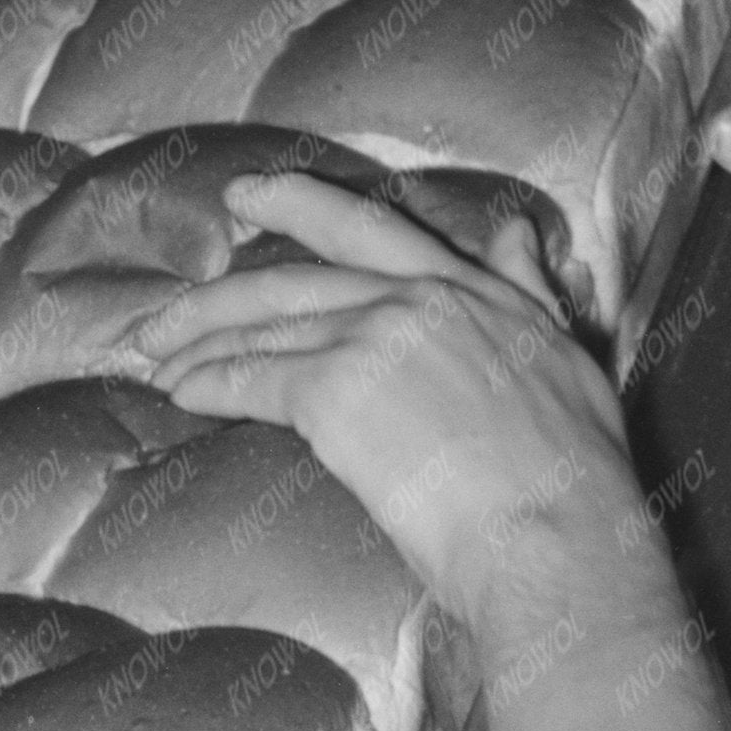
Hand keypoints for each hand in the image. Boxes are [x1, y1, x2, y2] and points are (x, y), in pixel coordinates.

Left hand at [124, 165, 640, 625]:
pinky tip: (179, 394)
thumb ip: (529, 293)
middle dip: (222, 285)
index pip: (375, 231)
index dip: (305, 208)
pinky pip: (252, 380)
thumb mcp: (568, 359)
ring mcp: (375, 338)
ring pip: (265, 327)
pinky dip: (207, 384)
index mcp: (474, 290)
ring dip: (199, 341)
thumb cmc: (574, 479)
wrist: (555, 534)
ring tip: (155, 356)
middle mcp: (421, 297)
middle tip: (169, 298)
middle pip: (298, 274)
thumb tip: (517, 238)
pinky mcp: (336, 392)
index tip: (254, 196)